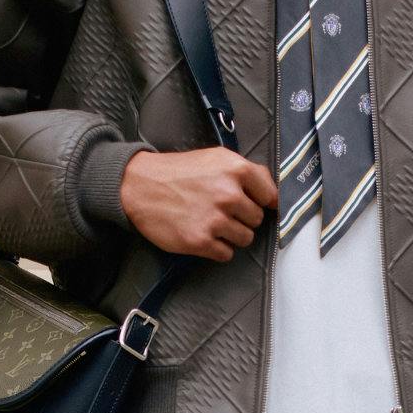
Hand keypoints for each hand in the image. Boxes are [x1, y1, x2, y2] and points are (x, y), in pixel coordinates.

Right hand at [120, 147, 277, 260]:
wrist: (139, 186)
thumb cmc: (179, 172)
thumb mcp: (216, 158)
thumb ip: (247, 171)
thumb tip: (273, 191)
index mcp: (236, 170)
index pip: (271, 196)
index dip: (262, 202)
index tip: (253, 204)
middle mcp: (228, 194)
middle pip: (257, 220)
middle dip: (242, 217)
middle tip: (220, 210)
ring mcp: (215, 219)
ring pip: (245, 239)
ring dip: (231, 234)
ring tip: (211, 222)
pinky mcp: (200, 241)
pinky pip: (226, 254)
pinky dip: (217, 248)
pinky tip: (202, 233)